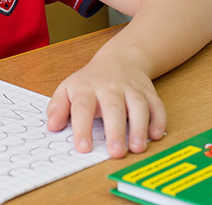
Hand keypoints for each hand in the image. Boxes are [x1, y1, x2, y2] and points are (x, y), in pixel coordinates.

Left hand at [46, 52, 166, 158]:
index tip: (84, 148)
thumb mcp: (68, 88)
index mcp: (87, 87)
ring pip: (138, 106)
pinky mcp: (149, 93)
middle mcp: (111, 87)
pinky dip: (159, 120)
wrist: (120, 59)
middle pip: (114, 107)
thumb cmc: (91, 81)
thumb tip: (52, 126)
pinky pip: (157, 105)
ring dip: (139, 127)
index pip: (83, 107)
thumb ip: (58, 107)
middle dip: (116, 131)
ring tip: (137, 148)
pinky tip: (156, 135)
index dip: (83, 127)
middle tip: (116, 153)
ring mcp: (132, 89)